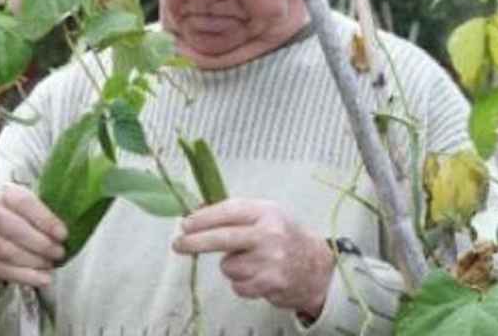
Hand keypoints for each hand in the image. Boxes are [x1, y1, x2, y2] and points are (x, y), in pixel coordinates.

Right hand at [0, 182, 67, 290]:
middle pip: (14, 230)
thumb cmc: (18, 209)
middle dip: (41, 245)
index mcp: (6, 194)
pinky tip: (41, 278)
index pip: (24, 204)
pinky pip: (1, 270)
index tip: (63, 234)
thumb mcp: (33, 198)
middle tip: (59, 252)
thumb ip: (49, 208)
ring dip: (33, 261)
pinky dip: (24, 276)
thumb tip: (75, 219)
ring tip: (51, 264)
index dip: (45, 220)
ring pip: (6, 251)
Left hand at [172, 198, 334, 318]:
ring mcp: (270, 260)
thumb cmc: (286, 238)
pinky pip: (237, 286)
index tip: (185, 224)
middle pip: (222, 238)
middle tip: (178, 244)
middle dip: (195, 242)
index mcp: (267, 212)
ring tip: (251, 262)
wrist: (319, 267)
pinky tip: (258, 275)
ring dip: (232, 267)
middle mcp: (269, 234)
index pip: (228, 211)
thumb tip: (196, 212)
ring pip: (228, 266)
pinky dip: (242, 283)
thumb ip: (236, 214)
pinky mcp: (269, 284)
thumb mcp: (267, 215)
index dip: (203, 218)